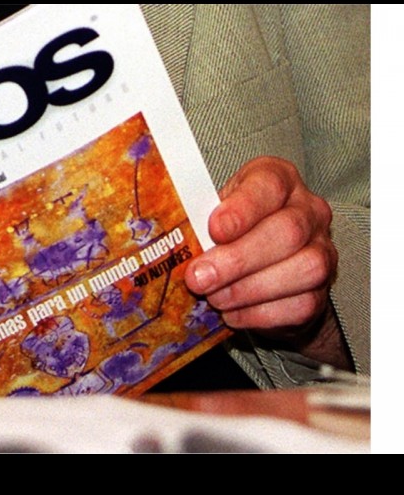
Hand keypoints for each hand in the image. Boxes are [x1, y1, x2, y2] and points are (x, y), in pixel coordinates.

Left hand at [184, 157, 349, 368]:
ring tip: (214, 298)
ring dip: (249, 289)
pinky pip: (300, 305)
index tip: (214, 230)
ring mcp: (323, 250)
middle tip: (199, 278)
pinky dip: (260, 313)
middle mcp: (309, 211)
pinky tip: (232, 314)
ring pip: (303, 268)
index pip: (269, 184)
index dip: (243, 208)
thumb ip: (199, 221)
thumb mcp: (213, 214)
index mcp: (279, 180)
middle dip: (238, 259)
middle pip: (287, 231)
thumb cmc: (231, 232)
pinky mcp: (321, 291)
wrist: (262, 268)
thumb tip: (171, 241)